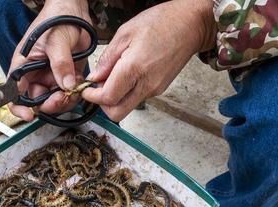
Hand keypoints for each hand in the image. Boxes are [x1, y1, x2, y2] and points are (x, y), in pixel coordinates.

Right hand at [8, 0, 91, 120]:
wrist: (73, 10)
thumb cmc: (56, 19)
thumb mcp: (56, 41)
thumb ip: (61, 64)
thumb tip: (65, 85)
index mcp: (24, 66)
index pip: (13, 94)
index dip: (20, 108)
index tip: (31, 115)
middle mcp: (35, 74)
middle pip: (38, 102)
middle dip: (50, 104)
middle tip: (62, 97)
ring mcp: (51, 77)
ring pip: (55, 100)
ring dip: (65, 100)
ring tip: (74, 88)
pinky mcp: (67, 77)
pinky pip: (69, 94)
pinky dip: (76, 93)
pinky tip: (80, 82)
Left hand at [82, 0, 215, 121]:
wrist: (191, 25)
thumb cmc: (161, 22)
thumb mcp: (125, 33)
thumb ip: (108, 59)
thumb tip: (95, 77)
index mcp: (135, 69)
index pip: (108, 98)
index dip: (92, 96)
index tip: (86, 89)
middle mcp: (146, 84)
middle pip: (117, 113)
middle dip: (103, 105)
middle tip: (97, 88)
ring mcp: (155, 89)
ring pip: (128, 107)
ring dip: (115, 98)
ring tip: (113, 77)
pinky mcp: (160, 89)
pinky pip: (138, 97)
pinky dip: (127, 92)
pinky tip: (127, 74)